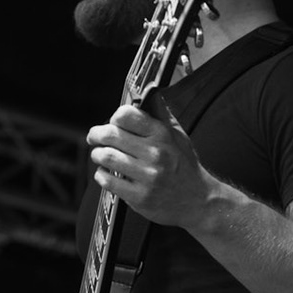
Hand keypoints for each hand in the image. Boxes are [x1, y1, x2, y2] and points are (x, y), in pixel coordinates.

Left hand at [87, 103, 218, 228]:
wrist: (198, 200)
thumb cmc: (185, 166)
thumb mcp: (178, 136)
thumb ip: (161, 114)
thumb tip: (149, 91)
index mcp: (162, 135)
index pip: (126, 115)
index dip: (115, 117)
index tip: (113, 122)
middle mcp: (155, 154)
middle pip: (111, 135)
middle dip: (96, 135)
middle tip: (94, 137)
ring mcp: (148, 177)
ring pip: (107, 157)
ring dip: (97, 155)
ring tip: (100, 155)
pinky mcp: (140, 197)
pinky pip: (108, 181)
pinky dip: (101, 175)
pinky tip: (106, 173)